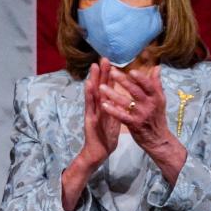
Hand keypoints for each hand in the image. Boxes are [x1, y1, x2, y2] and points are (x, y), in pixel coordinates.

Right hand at [61, 59, 120, 210]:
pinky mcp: (91, 119)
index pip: (106, 89)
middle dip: (101, 73)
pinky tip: (90, 85)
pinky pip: (91, 106)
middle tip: (102, 58)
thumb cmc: (105, 137)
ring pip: (93, 94)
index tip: (110, 62)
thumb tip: (120, 98)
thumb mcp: (113, 120)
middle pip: (99, 87)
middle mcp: (96, 108)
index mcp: (103, 107)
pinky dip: (90, 94)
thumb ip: (115, 108)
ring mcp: (92, 112)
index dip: (108, 75)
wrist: (98, 152)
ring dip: (94, 79)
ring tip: (94, 67)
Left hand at [99, 66, 186, 180]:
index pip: (148, 85)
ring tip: (101, 87)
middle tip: (111, 72)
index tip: (130, 70)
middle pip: (135, 91)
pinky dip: (112, 110)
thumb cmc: (157, 117)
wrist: (158, 139)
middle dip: (123, 81)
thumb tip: (156, 67)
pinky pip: (121, 116)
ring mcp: (141, 115)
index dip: (140, 78)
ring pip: (126, 102)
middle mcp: (149, 105)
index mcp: (155, 97)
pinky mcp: (133, 124)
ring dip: (113, 94)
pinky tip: (103, 104)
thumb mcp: (160, 100)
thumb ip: (156, 84)